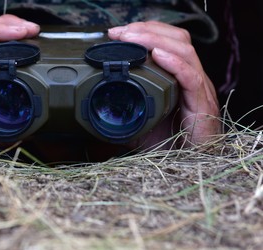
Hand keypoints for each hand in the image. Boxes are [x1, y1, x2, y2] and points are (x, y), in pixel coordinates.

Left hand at [108, 21, 220, 147]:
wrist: (190, 166)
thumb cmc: (170, 145)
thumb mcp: (140, 124)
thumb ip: (124, 112)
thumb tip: (99, 107)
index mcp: (178, 79)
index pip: (167, 44)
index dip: (144, 33)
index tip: (116, 34)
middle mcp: (190, 79)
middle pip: (176, 40)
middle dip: (146, 31)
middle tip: (119, 32)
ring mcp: (198, 90)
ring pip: (184, 52)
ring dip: (155, 40)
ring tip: (131, 37)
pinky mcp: (202, 105)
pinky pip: (191, 77)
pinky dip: (174, 63)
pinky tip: (157, 55)